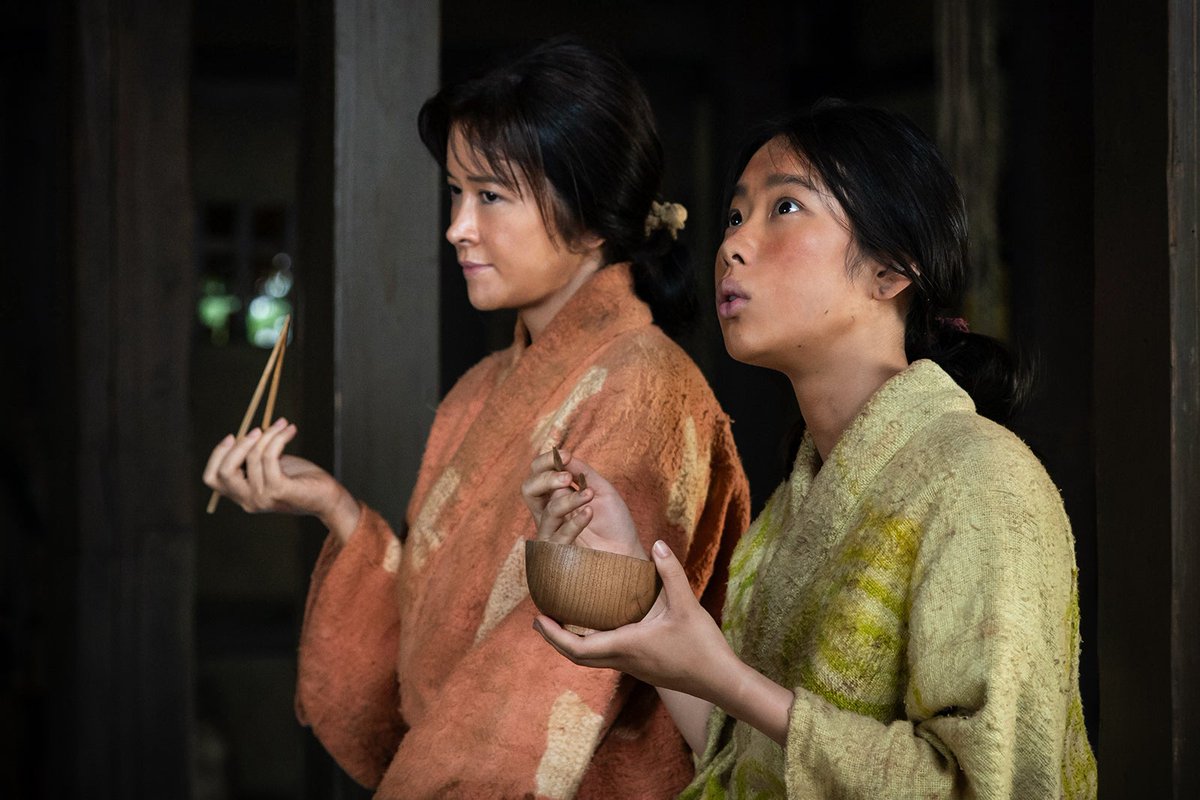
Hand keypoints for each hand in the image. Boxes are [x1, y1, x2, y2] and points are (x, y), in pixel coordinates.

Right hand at [202, 418, 360, 540]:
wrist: (328, 498)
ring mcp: (263, 498)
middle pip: (225, 471)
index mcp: (242, 496)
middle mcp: (248, 501)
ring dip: (269, 434)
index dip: (217, 455)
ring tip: (284, 425)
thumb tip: (247, 433)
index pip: (212, 479)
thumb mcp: (271, 467)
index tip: (232, 436)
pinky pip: (269, 457)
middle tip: (259, 429)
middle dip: (239, 445)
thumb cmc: (301, 480)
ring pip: (253, 457)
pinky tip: (290, 431)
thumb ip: (254, 457)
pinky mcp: (279, 490)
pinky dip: (278, 439)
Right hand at [521, 449, 643, 558]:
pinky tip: (589, 513)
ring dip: (569, 500)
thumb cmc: (614, 522)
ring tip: (589, 495)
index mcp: (555, 496)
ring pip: (548, 511)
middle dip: (545, 478)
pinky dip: (574, 522)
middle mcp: (549, 513)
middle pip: (528, 490)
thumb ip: (582, 473)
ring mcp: (552, 532)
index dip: (545, 462)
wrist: (626, 551)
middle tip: (566, 476)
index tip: (565, 455)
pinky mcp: (559, 552)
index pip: (537, 474)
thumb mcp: (601, 490)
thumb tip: (564, 455)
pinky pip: (558, 535)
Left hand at [532, 540, 735, 698]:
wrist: (721, 682)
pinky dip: (592, 644)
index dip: (554, 634)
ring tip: (562, 620)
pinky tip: (597, 627)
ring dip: (572, 642)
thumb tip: (656, 543)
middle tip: (540, 618)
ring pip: (591, 659)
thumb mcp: (687, 604)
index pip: (578, 647)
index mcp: (627, 646)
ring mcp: (633, 667)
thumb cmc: (703, 646)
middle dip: (555, 639)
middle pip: (577, 657)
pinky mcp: (643, 668)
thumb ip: (670, 573)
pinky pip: (607, 657)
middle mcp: (624, 660)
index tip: (538, 618)